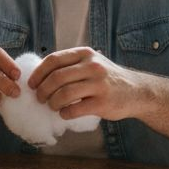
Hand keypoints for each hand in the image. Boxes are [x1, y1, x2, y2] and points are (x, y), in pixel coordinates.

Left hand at [29, 47, 144, 120]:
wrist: (137, 91)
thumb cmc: (108, 78)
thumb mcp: (92, 63)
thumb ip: (71, 65)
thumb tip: (40, 75)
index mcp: (85, 54)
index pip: (53, 60)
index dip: (38, 73)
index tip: (31, 84)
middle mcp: (92, 66)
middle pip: (56, 78)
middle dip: (42, 90)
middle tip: (40, 98)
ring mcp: (98, 84)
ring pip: (64, 94)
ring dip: (52, 103)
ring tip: (52, 106)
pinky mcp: (103, 102)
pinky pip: (75, 109)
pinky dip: (65, 113)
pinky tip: (65, 114)